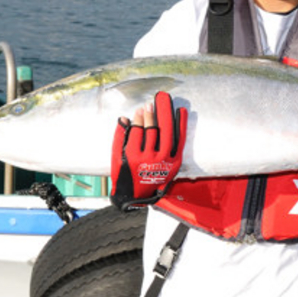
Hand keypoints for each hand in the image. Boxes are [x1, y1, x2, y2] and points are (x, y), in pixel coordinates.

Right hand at [110, 91, 187, 210]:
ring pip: (166, 133)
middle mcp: (149, 159)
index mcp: (133, 157)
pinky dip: (181, 125)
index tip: (140, 109)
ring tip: (164, 102)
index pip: (137, 131)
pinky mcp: (174, 163)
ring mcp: (163, 161)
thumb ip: (119, 136)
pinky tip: (180, 112)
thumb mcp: (116, 156)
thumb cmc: (124, 174)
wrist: (136, 195)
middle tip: (153, 101)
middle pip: (152, 130)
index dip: (139, 118)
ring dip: (165, 115)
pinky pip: (179, 140)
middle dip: (152, 113)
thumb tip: (124, 118)